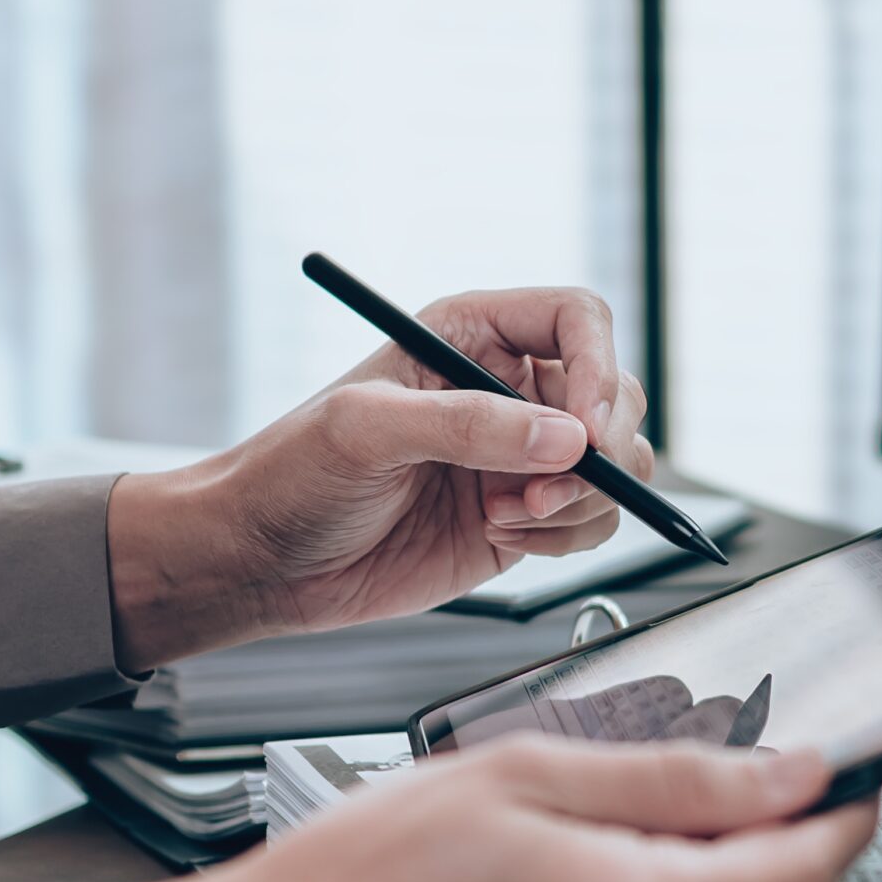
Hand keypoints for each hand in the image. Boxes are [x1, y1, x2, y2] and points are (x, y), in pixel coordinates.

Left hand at [104, 286, 653, 670]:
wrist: (264, 561)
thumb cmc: (294, 473)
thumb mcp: (369, 432)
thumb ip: (469, 427)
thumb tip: (567, 440)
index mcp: (472, 336)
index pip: (578, 321)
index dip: (599, 367)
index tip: (587, 428)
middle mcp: (507, 391)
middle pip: (614, 396)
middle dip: (601, 449)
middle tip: (547, 490)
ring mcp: (519, 457)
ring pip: (616, 466)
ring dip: (583, 500)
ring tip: (509, 518)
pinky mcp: (523, 518)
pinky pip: (593, 520)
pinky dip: (568, 536)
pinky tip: (504, 539)